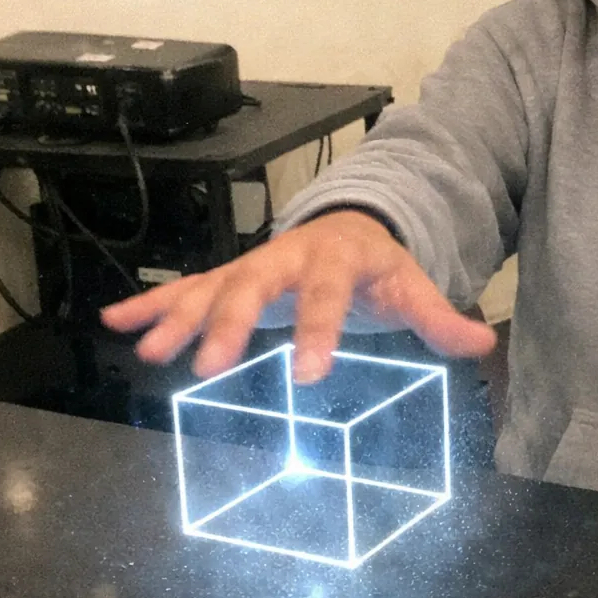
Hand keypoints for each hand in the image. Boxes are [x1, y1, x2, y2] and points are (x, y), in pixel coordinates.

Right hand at [99, 210, 496, 383]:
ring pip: (211, 286)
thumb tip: (482, 345)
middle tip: (206, 367)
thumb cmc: (378, 265)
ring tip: (147, 352)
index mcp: (338, 258)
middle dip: (228, 324)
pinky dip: (150, 305)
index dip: (318, 330)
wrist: (349, 224)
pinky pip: (185, 289)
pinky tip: (115, 324)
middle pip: (254, 284)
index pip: (328, 294)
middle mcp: (287, 255)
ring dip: (178, 318)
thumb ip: (439, 317)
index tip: (307, 373)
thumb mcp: (411, 284)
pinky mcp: (229, 275)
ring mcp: (253, 264)